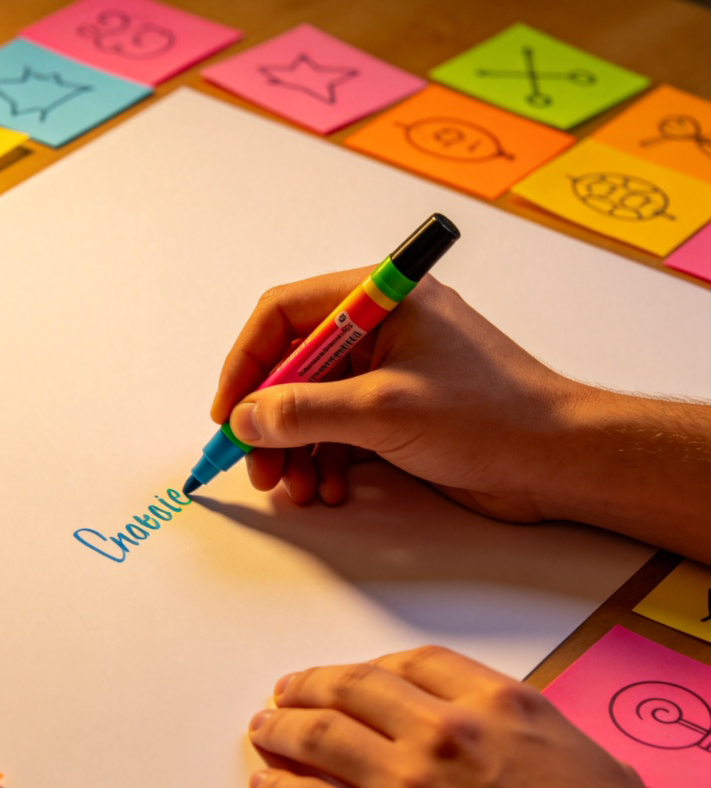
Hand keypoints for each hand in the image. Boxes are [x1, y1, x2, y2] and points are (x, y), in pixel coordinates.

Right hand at [211, 269, 580, 517]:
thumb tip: (247, 419)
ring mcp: (389, 372)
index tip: (229, 411)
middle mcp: (380, 329)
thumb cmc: (492, 417)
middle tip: (258, 465)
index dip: (248, 363)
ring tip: (296, 487)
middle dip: (271, 420)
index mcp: (381, 299)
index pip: (285, 314)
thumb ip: (305, 411)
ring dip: (296, 449)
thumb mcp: (385, 410)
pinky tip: (331, 488)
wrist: (558, 461)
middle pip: (294, 367)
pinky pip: (341, 430)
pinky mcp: (398, 412)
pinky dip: (327, 460)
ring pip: (314, 405)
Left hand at [248, 647, 710, 787]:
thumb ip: (533, 732)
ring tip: (263, 727)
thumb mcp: (585, 757)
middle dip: (311, 685)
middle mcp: (441, 730)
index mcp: (495, 703)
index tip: (353, 675)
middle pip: (354, 688)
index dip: (373, 666)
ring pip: (320, 735)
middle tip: (286, 690)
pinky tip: (266, 785)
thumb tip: (516, 736)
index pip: (414, 663)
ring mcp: (405, 782)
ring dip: (282, 728)